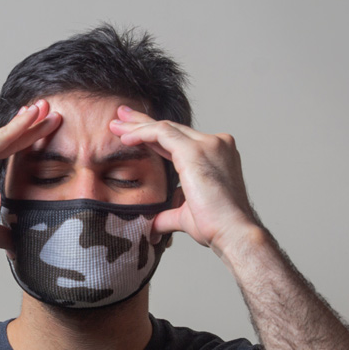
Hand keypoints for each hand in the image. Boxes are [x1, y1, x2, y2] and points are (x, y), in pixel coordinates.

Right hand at [0, 100, 60, 250]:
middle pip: (4, 138)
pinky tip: (35, 116)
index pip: (0, 149)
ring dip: (30, 123)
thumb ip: (1, 232)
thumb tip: (15, 245)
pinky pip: (2, 138)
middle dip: (29, 125)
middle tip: (49, 111)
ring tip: (50, 110)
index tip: (37, 128)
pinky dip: (20, 127)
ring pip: (6, 136)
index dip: (20, 139)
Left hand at [109, 106, 259, 255]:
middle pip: (171, 129)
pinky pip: (162, 133)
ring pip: (165, 128)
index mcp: (215, 155)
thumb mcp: (185, 216)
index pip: (178, 140)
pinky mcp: (196, 150)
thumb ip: (167, 215)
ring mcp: (208, 144)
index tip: (132, 133)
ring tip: (115, 124)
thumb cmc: (216, 227)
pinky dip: (142, 134)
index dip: (153, 135)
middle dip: (142, 123)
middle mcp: (215, 144)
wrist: (233, 233)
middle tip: (120, 116)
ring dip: (137, 126)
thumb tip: (151, 225)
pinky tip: (126, 138)